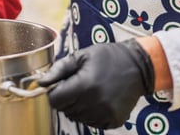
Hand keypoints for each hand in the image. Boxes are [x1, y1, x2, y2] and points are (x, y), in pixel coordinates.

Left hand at [37, 39, 154, 128]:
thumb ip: (58, 70)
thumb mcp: (81, 56)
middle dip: (67, 98)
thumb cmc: (107, 57)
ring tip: (90, 91)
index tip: (61, 85)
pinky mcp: (114, 121)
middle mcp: (95, 103)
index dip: (54, 93)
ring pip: (78, 117)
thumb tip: (40, 82)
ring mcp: (105, 114)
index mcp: (84, 85)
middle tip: (79, 84)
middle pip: (65, 110)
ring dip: (79, 107)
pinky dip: (91, 113)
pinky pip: (92, 123)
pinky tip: (99, 99)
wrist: (138, 66)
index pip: (55, 101)